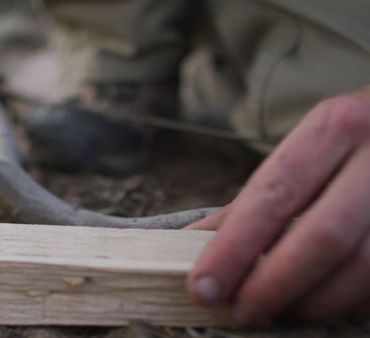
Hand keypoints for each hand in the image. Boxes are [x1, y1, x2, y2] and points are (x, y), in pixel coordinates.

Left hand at [186, 88, 369, 324]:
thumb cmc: (351, 147)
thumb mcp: (306, 152)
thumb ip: (253, 199)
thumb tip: (191, 241)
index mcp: (333, 129)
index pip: (273, 196)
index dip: (234, 248)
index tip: (203, 288)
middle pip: (322, 237)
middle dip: (272, 285)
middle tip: (240, 312)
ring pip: (361, 268)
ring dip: (313, 301)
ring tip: (281, 308)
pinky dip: (350, 301)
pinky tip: (325, 299)